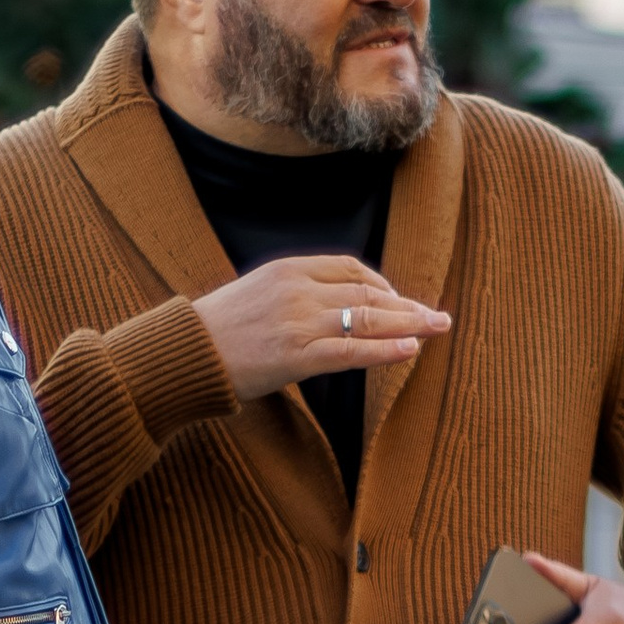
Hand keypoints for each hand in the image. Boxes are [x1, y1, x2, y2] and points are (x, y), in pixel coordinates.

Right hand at [192, 254, 450, 402]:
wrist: (184, 354)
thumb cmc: (218, 331)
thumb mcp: (256, 295)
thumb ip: (293, 295)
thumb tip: (331, 308)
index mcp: (287, 268)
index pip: (349, 268)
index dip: (382, 284)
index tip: (401, 300)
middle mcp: (297, 288)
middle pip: (366, 292)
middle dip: (406, 305)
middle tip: (438, 316)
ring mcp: (298, 321)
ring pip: (366, 319)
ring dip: (408, 324)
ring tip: (436, 329)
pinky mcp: (297, 354)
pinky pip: (352, 351)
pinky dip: (385, 350)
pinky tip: (411, 349)